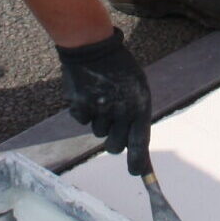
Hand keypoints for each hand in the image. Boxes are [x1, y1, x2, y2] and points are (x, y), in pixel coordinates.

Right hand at [57, 31, 152, 173]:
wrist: (93, 47)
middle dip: (114, 142)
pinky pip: (82, 121)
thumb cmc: (119, 67)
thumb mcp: (137, 88)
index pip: (140, 142)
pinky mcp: (79, 107)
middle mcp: (120, 111)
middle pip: (115, 146)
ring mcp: (99, 110)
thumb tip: (133, 142)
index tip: (135, 173)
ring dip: (99, 121)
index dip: (138, 162)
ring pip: (98, 132)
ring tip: (101, 97)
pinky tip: (87, 93)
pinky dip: (84, 111)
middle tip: (113, 126)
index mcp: (139, 106)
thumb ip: (136, 114)